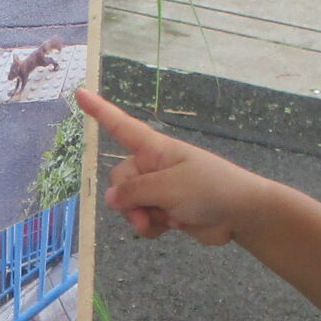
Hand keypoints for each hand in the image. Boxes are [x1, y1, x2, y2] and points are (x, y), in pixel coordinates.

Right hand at [76, 86, 272, 245]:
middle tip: (146, 212)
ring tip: (164, 220)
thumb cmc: (210, 187)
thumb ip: (135, 191)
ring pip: (129, 203)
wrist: (240, 214)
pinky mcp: (166, 210)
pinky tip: (169, 228)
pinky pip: (143, 219)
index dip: (99, 110)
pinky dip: (150, 226)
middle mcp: (153, 165)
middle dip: (127, 200)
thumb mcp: (168, 186)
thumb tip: (110, 198)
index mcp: (155, 148)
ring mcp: (159, 189)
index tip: (80, 92)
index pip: (121, 125)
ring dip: (140, 217)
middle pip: (120, 179)